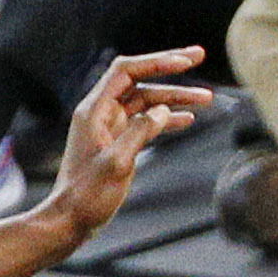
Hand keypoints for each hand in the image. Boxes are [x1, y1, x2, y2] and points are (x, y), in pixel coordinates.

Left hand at [41, 47, 219, 239]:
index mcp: (94, 110)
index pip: (127, 71)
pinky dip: (166, 117)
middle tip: (199, 57)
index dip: (156, 62)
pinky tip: (187, 119)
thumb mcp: (116, 163)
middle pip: (139, 79)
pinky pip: (146, 120)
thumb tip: (162, 110)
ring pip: (147, 100)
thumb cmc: (87, 195)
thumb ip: (140, 132)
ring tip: (207, 98)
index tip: (185, 62)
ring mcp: (110, 126)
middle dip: (170, 69)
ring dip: (175, 97)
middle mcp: (101, 112)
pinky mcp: (118, 141)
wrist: (70, 220)